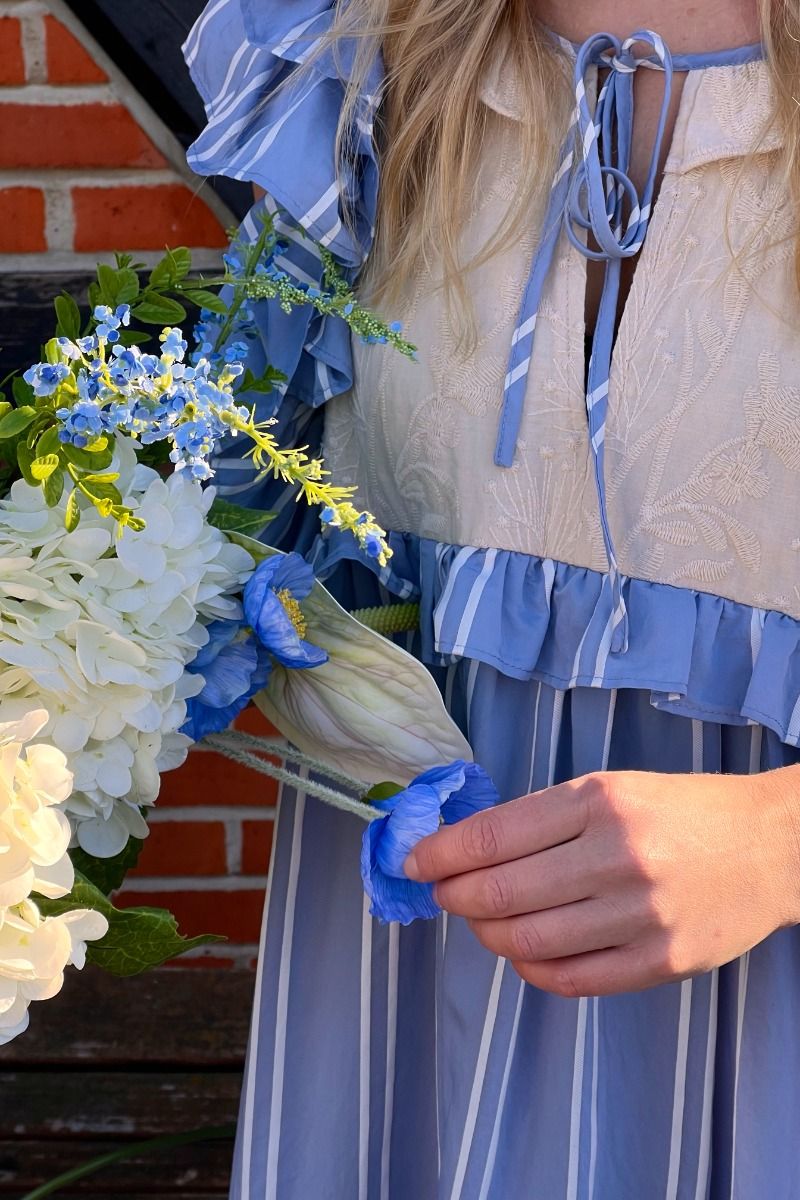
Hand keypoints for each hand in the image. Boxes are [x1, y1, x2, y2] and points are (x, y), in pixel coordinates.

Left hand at [404, 767, 799, 996]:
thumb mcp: (612, 787)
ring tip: (479, 921)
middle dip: (454, 895)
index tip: (416, 860)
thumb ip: (544, 818)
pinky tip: (520, 952)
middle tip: (441, 892)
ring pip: (529, 939)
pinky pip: (571, 979)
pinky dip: (530, 968)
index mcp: (599, 801)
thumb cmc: (681, 810)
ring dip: (486, 934)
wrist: (769, 847)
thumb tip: (466, 849)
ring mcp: (641, 914)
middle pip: (501, 892)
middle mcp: (617, 855)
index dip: (441, 853)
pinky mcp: (661, 962)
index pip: (493, 836)